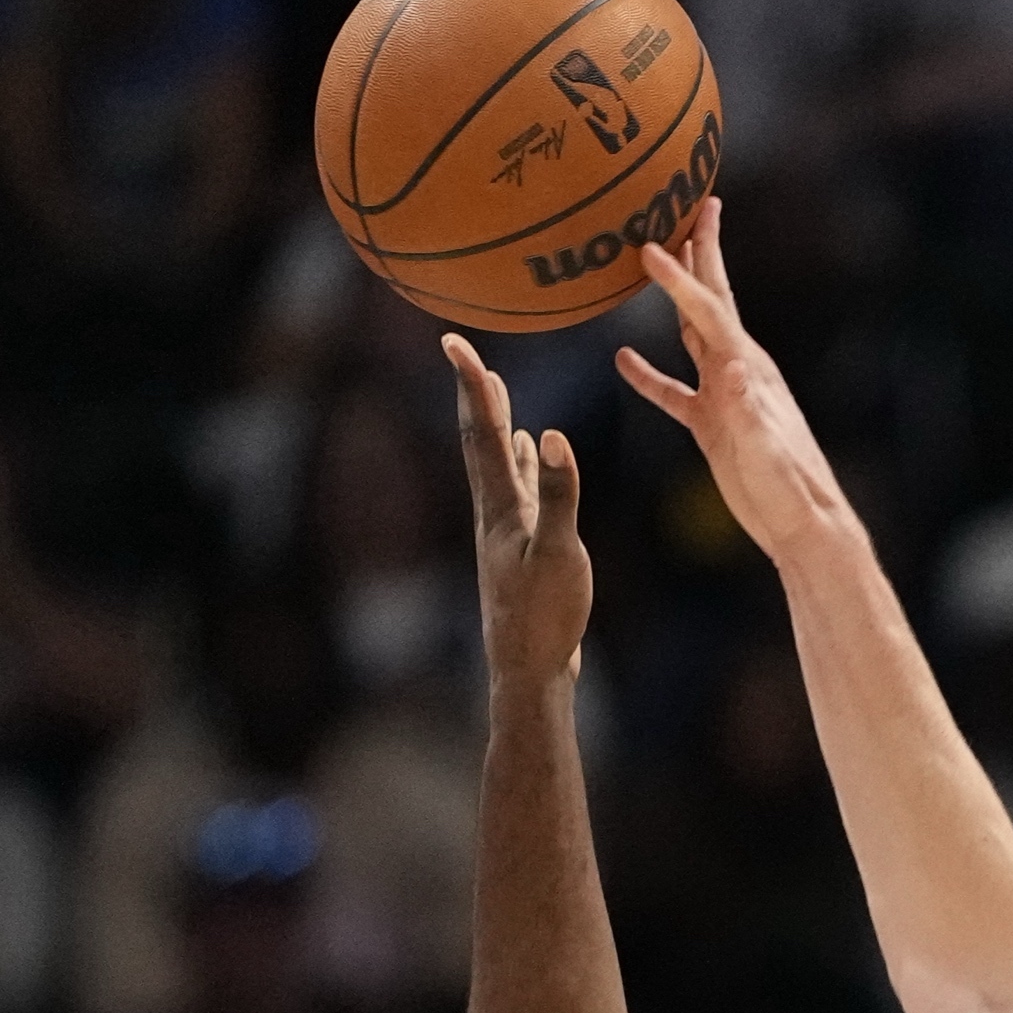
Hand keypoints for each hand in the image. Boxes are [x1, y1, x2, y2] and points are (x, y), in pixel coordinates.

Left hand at [443, 335, 591, 691]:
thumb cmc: (544, 618)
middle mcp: (495, 513)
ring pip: (496, 464)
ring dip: (495, 425)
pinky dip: (519, 463)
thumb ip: (559, 495)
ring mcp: (506, 532)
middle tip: (464, 354)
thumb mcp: (559, 554)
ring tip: (495, 393)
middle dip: (476, 395)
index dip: (471, 385)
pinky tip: (528, 456)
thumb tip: (552, 436)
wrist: (528, 671)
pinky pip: (517, 488)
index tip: (453, 341)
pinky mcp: (520, 551)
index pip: (482, 433)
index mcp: (501, 507)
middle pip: (480, 441)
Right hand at [615, 200, 849, 563]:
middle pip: (711, 299)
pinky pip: (673, 391)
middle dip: (701, 252)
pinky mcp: (713, 424)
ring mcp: (724, 396)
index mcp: (749, 371)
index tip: (648, 245)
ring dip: (676, 296)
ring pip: (692, 332)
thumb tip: (730, 370)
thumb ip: (748, 412)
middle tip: (694, 202)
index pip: (708, 311)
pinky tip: (624, 359)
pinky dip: (649, 375)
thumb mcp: (766, 451)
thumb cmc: (790, 492)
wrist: (802, 526)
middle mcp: (738, 372)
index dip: (679, 278)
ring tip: (658, 258)